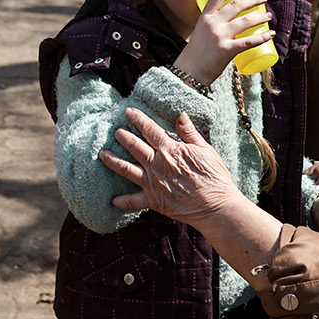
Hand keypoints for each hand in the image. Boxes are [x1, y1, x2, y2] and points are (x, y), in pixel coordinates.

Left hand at [100, 108, 248, 223]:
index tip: (127, 111)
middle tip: (115, 131)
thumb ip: (189, 132)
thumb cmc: (215, 178)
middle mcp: (157, 164)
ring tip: (102, 154)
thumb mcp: (206, 150)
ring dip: (112, 160)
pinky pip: (133, 201)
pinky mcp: (154, 201)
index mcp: (170, 150)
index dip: (137, 118)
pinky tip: (113, 200)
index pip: (149, 129)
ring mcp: (153, 183)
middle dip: (122, 136)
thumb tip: (180, 114)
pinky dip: (122, 201)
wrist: (217, 208)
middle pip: (134, 146)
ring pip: (126, 169)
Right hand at [174, 0, 273, 83]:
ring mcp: (220, 36)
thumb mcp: (200, 34)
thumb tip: (228, 26)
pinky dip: (263, 37)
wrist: (188, 73)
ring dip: (260, 16)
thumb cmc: (194, 56)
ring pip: (246, 21)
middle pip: (236, 5)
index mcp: (204, 18)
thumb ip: (212, 28)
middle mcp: (212, 24)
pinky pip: (249, 41)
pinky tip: (271, 34)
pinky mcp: (227, 50)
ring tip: (268, 16)